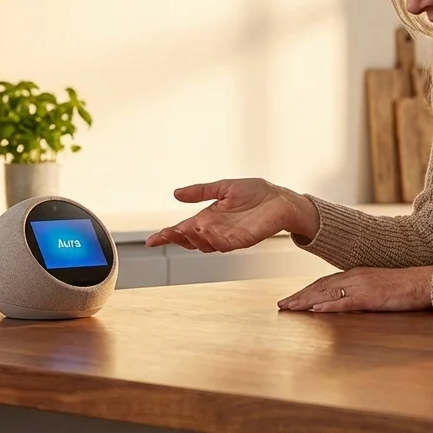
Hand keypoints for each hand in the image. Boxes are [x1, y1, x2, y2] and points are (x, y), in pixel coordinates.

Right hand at [145, 178, 314, 252]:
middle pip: (190, 240)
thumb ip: (200, 191)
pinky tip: (206, 230)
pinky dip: (213, 239)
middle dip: (177, 238)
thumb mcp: (223, 187)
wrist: (280, 199)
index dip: (167, 236)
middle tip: (168, 233)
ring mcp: (228, 237)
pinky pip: (223, 243)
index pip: (183, 230)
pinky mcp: (242, 240)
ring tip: (187, 229)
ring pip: (204, 245)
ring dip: (194, 239)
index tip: (152, 240)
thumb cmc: (256, 193)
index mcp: (208, 218)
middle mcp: (215, 230)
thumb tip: (176, 193)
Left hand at [277, 267, 432, 312]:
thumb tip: (341, 302)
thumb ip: (358, 292)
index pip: (323, 282)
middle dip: (299, 296)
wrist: (423, 282)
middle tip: (281, 305)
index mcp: (355, 274)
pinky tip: (316, 310)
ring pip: (327, 293)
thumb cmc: (403, 287)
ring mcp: (362, 286)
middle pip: (320, 287)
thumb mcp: (376, 287)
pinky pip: (346, 302)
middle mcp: (354, 277)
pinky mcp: (371, 297)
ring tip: (290, 307)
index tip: (290, 299)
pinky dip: (329, 306)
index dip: (305, 291)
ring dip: (306, 301)